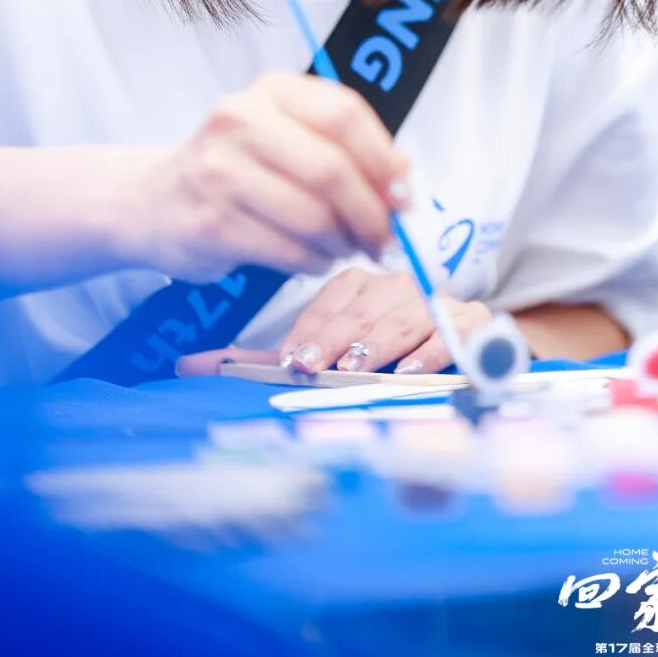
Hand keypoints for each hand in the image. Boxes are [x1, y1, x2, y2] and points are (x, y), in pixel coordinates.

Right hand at [123, 73, 408, 284]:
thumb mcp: (287, 136)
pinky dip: (314, 263)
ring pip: (314, 217)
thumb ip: (343, 148)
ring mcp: (221, 170)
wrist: (154, 201)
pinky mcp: (212, 222)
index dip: (384, 159)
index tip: (404, 195)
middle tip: (385, 239)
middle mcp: (241, 119)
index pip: (344, 114)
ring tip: (345, 249)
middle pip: (332, 170)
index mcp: (273, 89)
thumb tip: (403, 180)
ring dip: (343, 243)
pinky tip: (313, 259)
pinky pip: (288, 251)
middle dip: (371, 213)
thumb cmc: (237, 167)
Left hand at [175, 266, 492, 376]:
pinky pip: (452, 330)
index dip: (311, 329)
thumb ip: (259, 362)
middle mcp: (395, 286)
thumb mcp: (318, 357)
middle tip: (312, 367)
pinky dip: (431, 350)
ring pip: (403, 316)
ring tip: (354, 367)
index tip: (293, 360)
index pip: (332, 299)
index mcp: (358, 286)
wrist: (466, 354)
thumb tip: (183, 366)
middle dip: (335, 340)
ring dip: (377, 344)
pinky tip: (410, 370)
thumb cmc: (380, 358)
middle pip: (362, 308)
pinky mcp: (474, 320)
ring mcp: (435, 301)